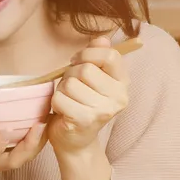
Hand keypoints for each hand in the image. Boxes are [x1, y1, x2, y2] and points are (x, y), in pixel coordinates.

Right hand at [0, 102, 48, 175]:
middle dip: (26, 148)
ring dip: (36, 145)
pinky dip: (36, 141)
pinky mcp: (3, 153)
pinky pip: (24, 151)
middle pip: (10, 163)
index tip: (5, 131)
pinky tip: (46, 123)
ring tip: (47, 124)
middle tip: (38, 127)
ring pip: (21, 159)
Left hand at [48, 37, 129, 155]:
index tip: (77, 62)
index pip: (109, 55)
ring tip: (68, 99)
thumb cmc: (82, 103)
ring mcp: (103, 110)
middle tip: (71, 87)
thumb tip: (102, 39)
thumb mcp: (92, 78)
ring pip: (70, 84)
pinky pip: (60, 98)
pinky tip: (63, 110)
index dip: (88, 54)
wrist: (76, 141)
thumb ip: (97, 56)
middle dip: (70, 74)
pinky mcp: (85, 121)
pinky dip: (56, 102)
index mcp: (123, 83)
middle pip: (85, 69)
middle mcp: (119, 97)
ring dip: (62, 89)